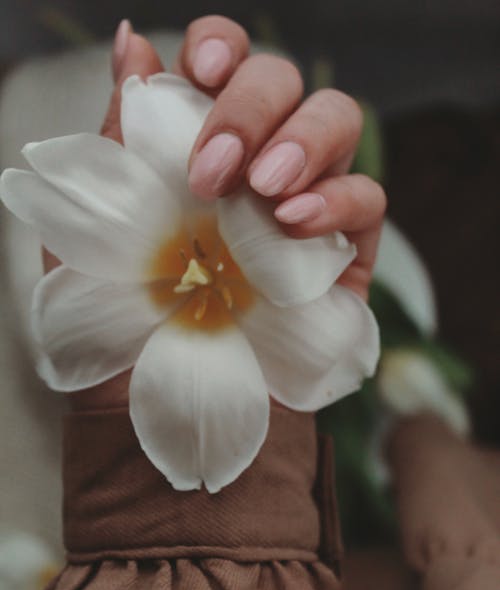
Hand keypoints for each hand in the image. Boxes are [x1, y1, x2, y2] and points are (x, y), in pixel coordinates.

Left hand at [45, 16, 385, 408]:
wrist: (168, 408)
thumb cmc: (126, 323)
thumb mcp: (102, 227)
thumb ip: (122, 137)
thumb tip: (132, 44)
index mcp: (194, 147)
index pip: (224, 65)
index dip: (222, 45)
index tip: (203, 64)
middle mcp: (253, 166)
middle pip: (284, 83)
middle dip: (252, 106)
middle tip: (213, 169)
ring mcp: (304, 206)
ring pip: (337, 122)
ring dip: (304, 139)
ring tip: (266, 189)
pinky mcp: (344, 255)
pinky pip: (368, 198)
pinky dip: (340, 198)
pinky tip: (297, 223)